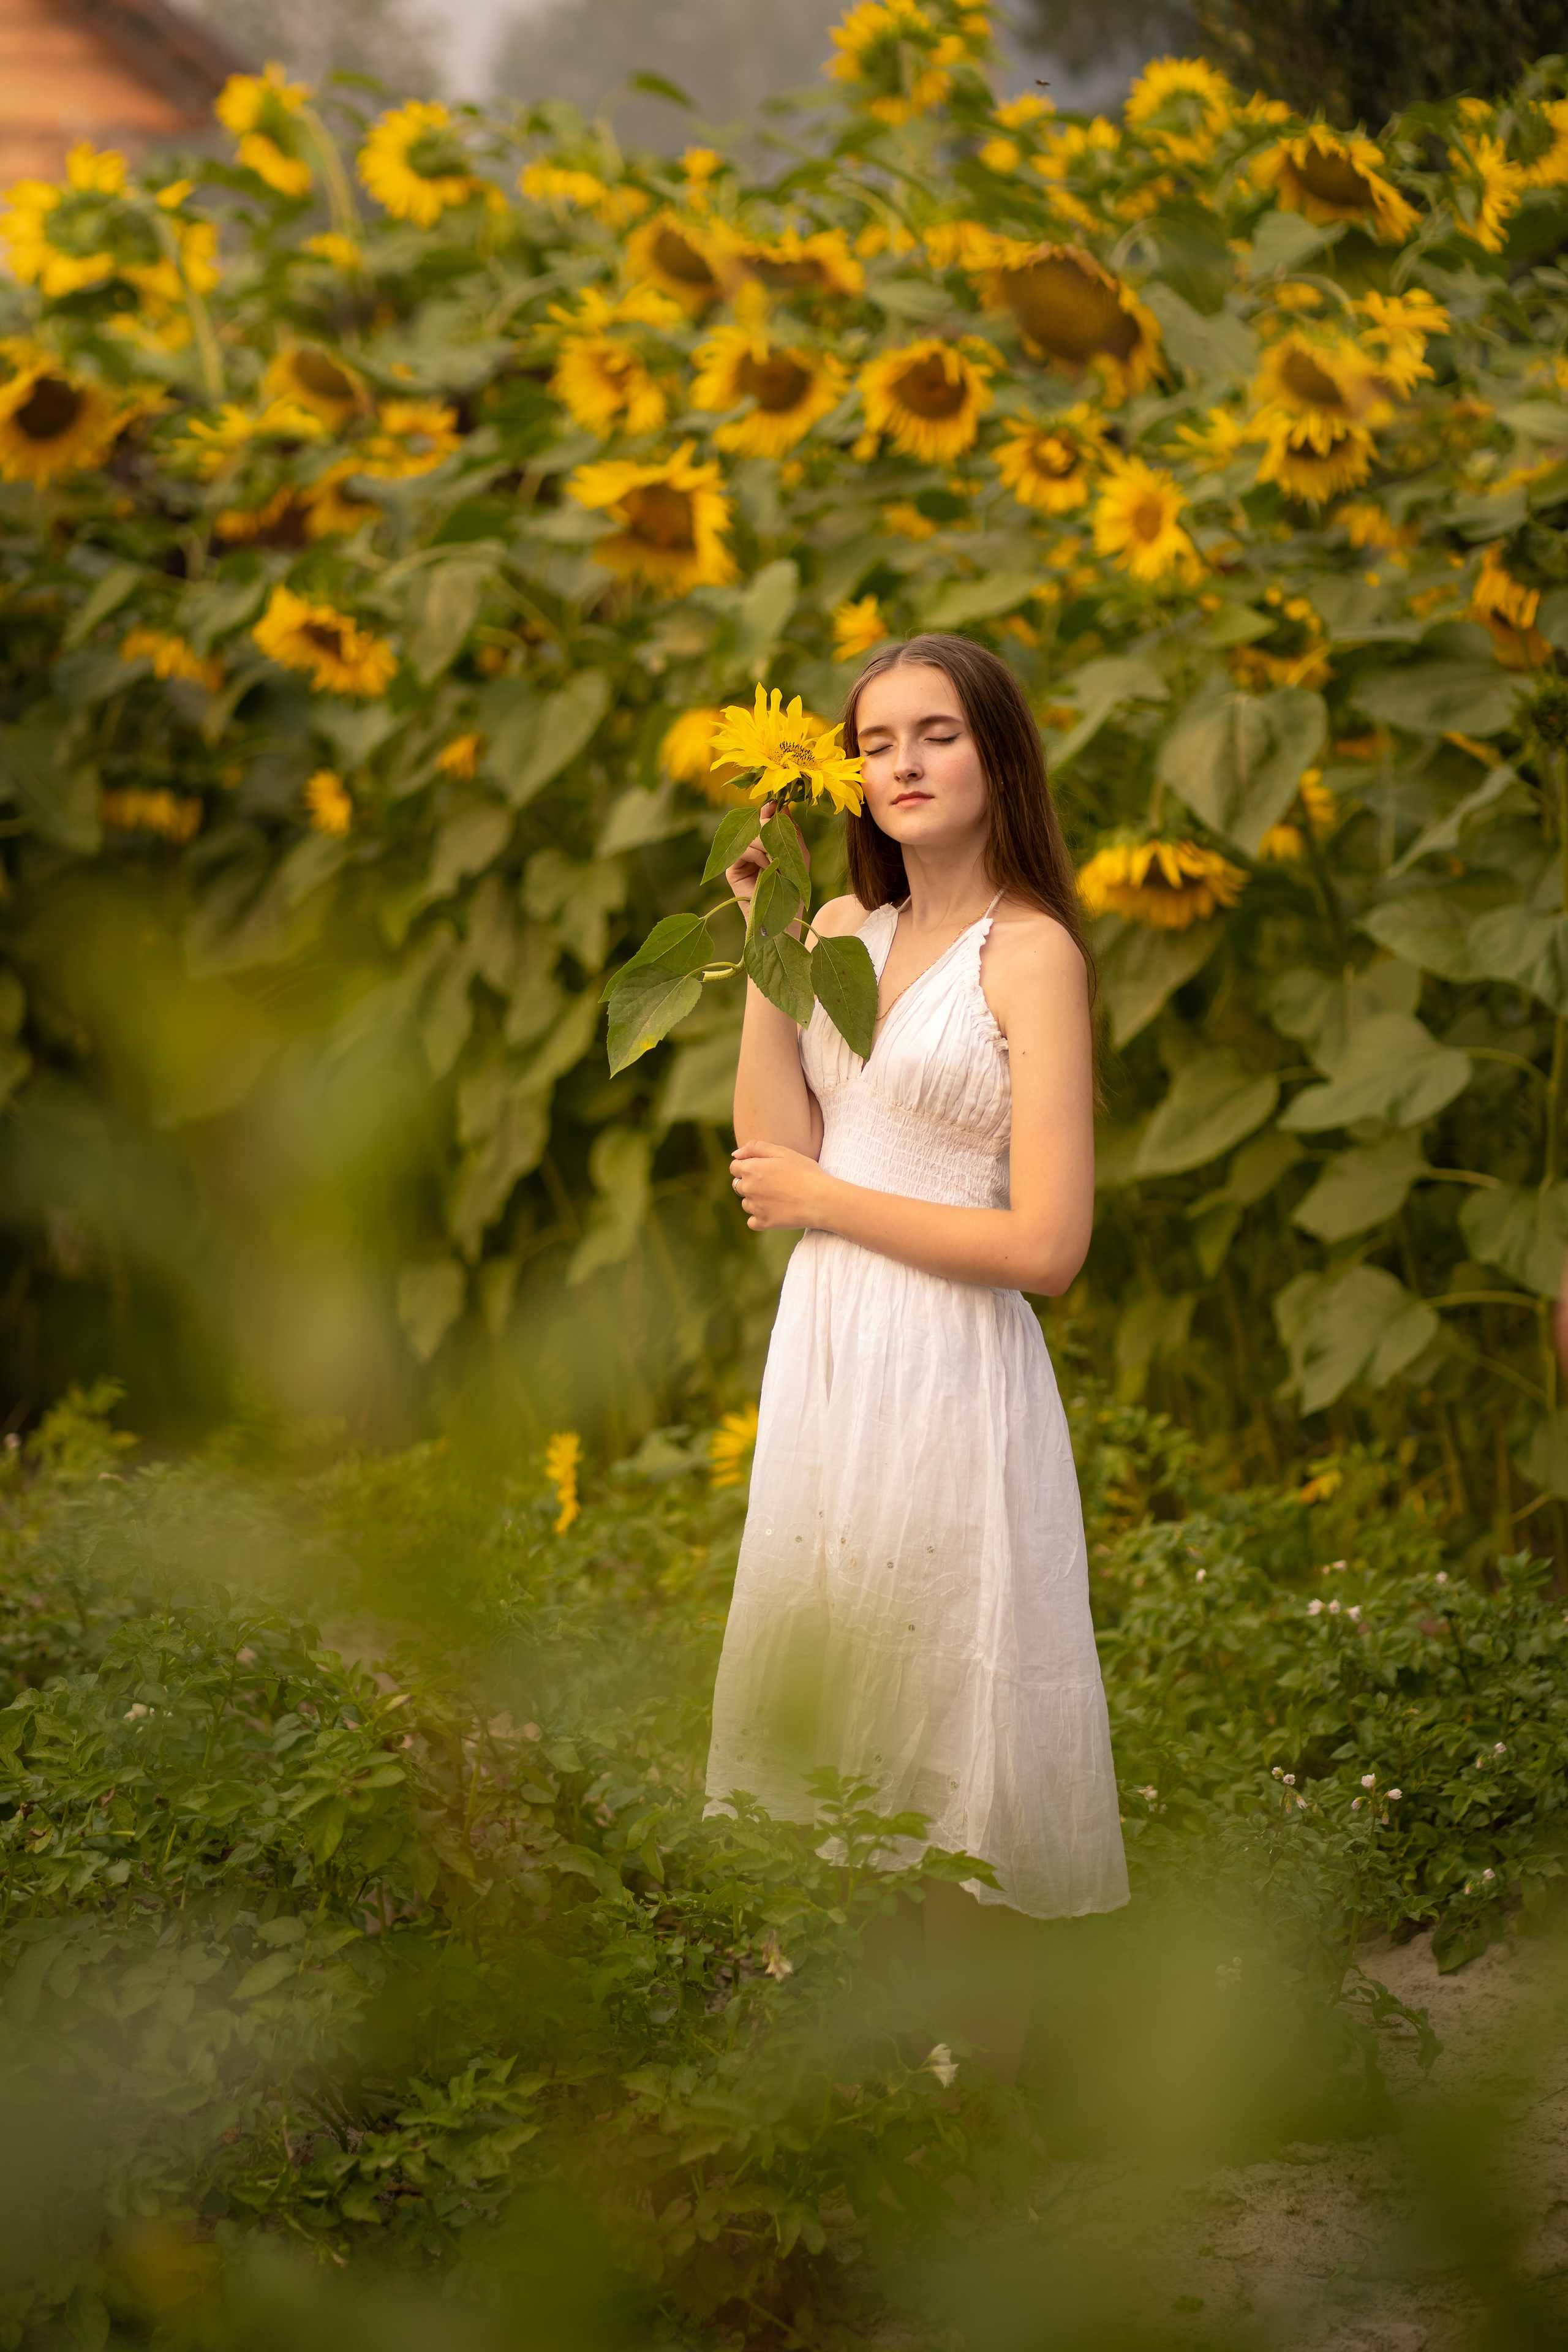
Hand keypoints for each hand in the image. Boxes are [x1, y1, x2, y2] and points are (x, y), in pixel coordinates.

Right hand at [724, 799, 808, 913]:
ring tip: (776, 863)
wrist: (784, 918)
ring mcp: (742, 857)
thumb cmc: (794, 889)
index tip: (775, 805)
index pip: (766, 818)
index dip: (770, 811)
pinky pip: (742, 849)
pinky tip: (767, 867)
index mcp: (769, 843)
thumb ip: (791, 831)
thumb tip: (780, 806)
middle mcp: (753, 848)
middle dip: (769, 830)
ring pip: (749, 835)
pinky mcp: (732, 868)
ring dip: (766, 845)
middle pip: (757, 824)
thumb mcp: (799, 856)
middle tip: (779, 846)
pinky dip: (757, 855)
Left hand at [730, 1139, 831, 1231]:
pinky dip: (760, 1217)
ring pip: (746, 1203)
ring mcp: (754, 1207)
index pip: (734, 1167)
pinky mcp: (763, 1223)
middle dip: (751, 1183)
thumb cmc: (804, 1172)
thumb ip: (755, 1147)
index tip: (763, 1169)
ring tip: (778, 1197)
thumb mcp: (782, 1151)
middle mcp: (748, 1188)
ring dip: (755, 1200)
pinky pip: (752, 1221)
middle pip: (738, 1185)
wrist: (820, 1199)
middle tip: (773, 1183)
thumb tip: (735, 1154)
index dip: (747, 1166)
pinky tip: (774, 1211)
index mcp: (750, 1169)